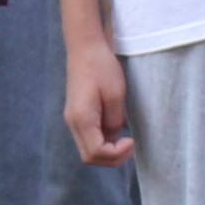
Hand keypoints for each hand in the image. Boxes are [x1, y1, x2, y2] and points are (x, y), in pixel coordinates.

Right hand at [62, 43, 132, 169]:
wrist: (85, 47)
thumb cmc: (101, 67)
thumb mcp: (116, 94)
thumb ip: (115, 120)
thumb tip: (115, 134)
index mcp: (81, 118)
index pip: (96, 152)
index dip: (117, 154)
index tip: (132, 140)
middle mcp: (72, 122)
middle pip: (89, 156)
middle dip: (112, 158)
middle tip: (130, 145)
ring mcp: (72, 118)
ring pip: (88, 149)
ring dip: (107, 151)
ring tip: (125, 140)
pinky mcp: (77, 114)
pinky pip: (88, 137)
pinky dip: (102, 141)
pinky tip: (116, 131)